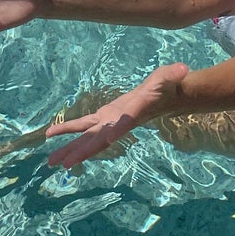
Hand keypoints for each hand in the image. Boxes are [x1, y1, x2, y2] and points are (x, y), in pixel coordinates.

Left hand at [44, 62, 189, 168]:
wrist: (162, 96)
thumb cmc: (166, 86)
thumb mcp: (170, 76)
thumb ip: (175, 74)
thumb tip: (184, 70)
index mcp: (133, 113)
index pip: (125, 123)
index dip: (116, 130)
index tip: (108, 140)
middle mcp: (118, 123)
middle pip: (99, 140)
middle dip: (82, 151)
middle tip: (64, 165)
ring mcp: (109, 121)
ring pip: (87, 137)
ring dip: (70, 148)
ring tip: (51, 161)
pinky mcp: (103, 116)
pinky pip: (82, 125)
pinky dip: (68, 130)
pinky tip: (52, 135)